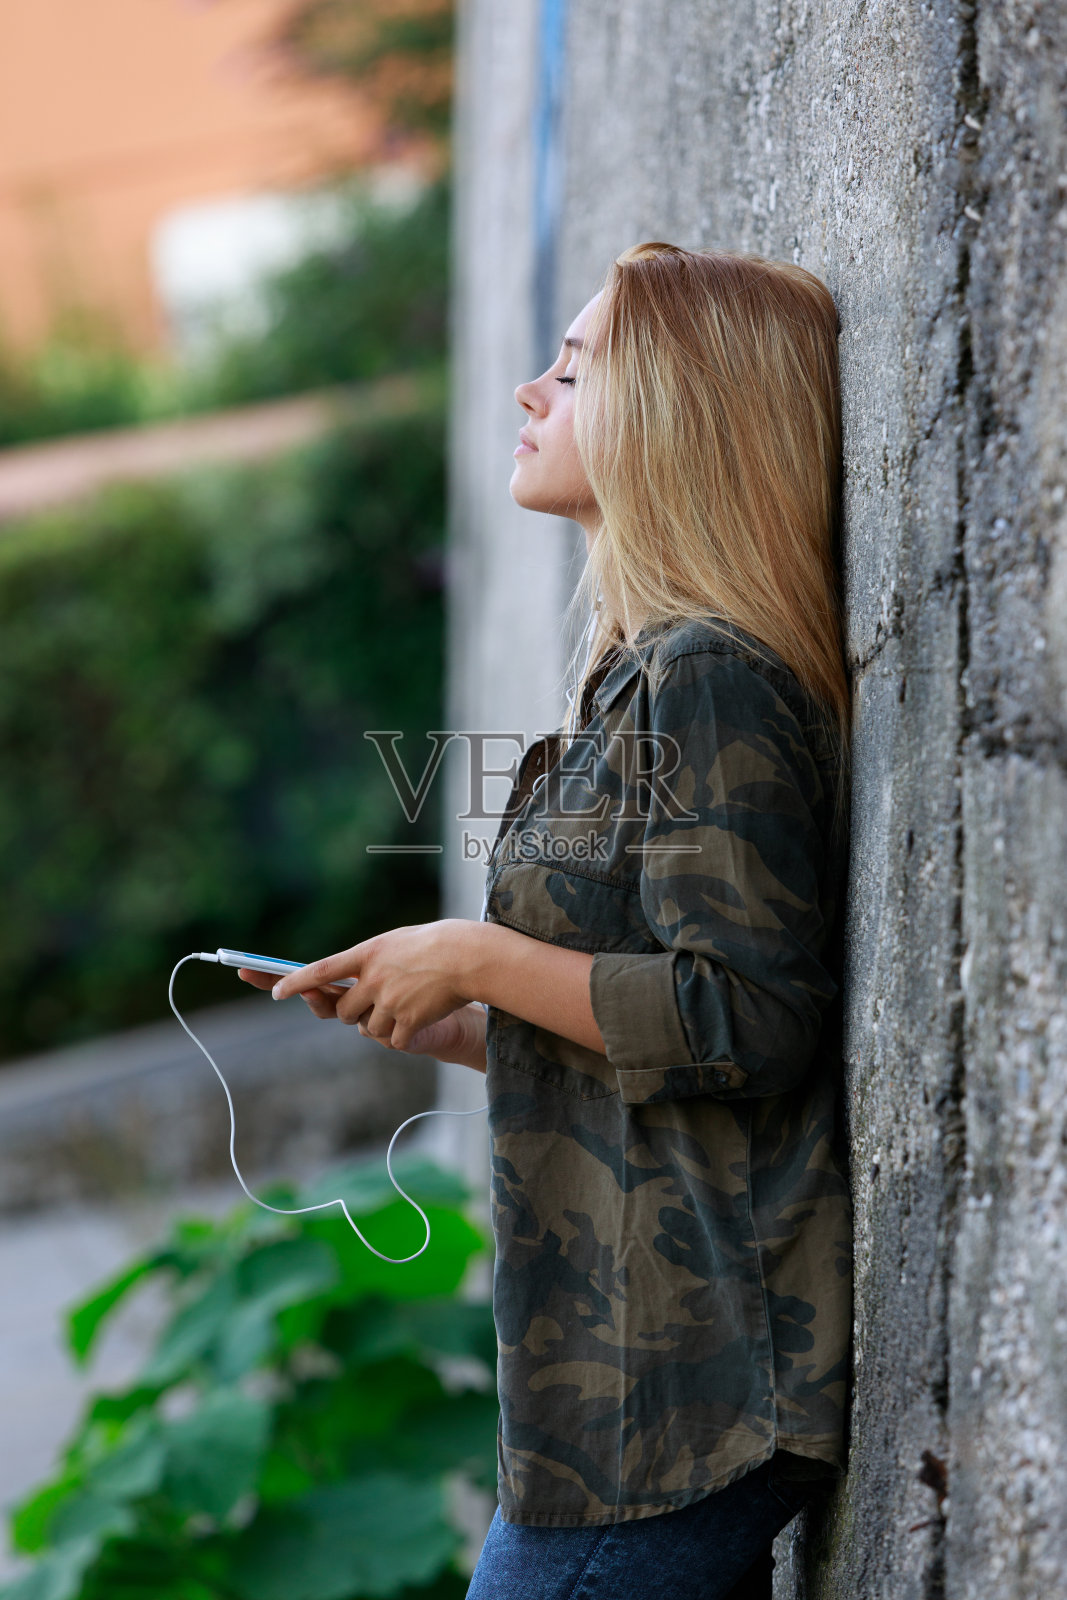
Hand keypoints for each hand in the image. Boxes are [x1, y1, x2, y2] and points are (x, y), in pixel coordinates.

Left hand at [258, 920, 484, 1051]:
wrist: (470, 958)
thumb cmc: (436, 945)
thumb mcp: (396, 943)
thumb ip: (369, 962)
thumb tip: (344, 984)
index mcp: (367, 953)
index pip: (320, 971)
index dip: (294, 982)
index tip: (275, 992)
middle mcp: (373, 978)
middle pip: (343, 1010)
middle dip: (354, 1011)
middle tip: (377, 1001)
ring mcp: (389, 1001)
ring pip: (368, 1028)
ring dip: (384, 1023)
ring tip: (411, 1002)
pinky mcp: (407, 1021)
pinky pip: (394, 1040)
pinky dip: (405, 1034)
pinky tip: (423, 1017)